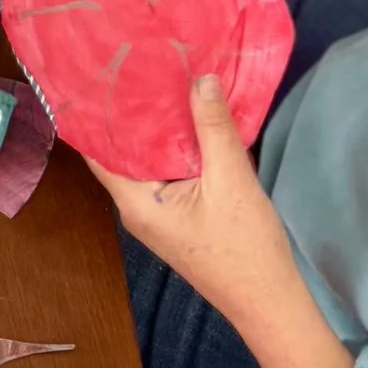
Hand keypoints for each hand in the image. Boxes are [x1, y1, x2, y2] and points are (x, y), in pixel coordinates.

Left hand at [89, 79, 352, 367]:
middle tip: (135, 65)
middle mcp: (135, 207)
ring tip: (161, 81)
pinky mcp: (176, 216)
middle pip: (121, 151)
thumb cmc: (244, 246)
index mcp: (133, 200)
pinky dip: (173, 147)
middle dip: (130, 112)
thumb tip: (200, 78)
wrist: (269, 301)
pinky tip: (188, 120)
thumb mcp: (231, 180)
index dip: (98, 110)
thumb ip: (214, 128)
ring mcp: (156, 214)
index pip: (98, 148)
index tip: (102, 72)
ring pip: (146, 161)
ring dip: (155, 129)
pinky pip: (166, 172)